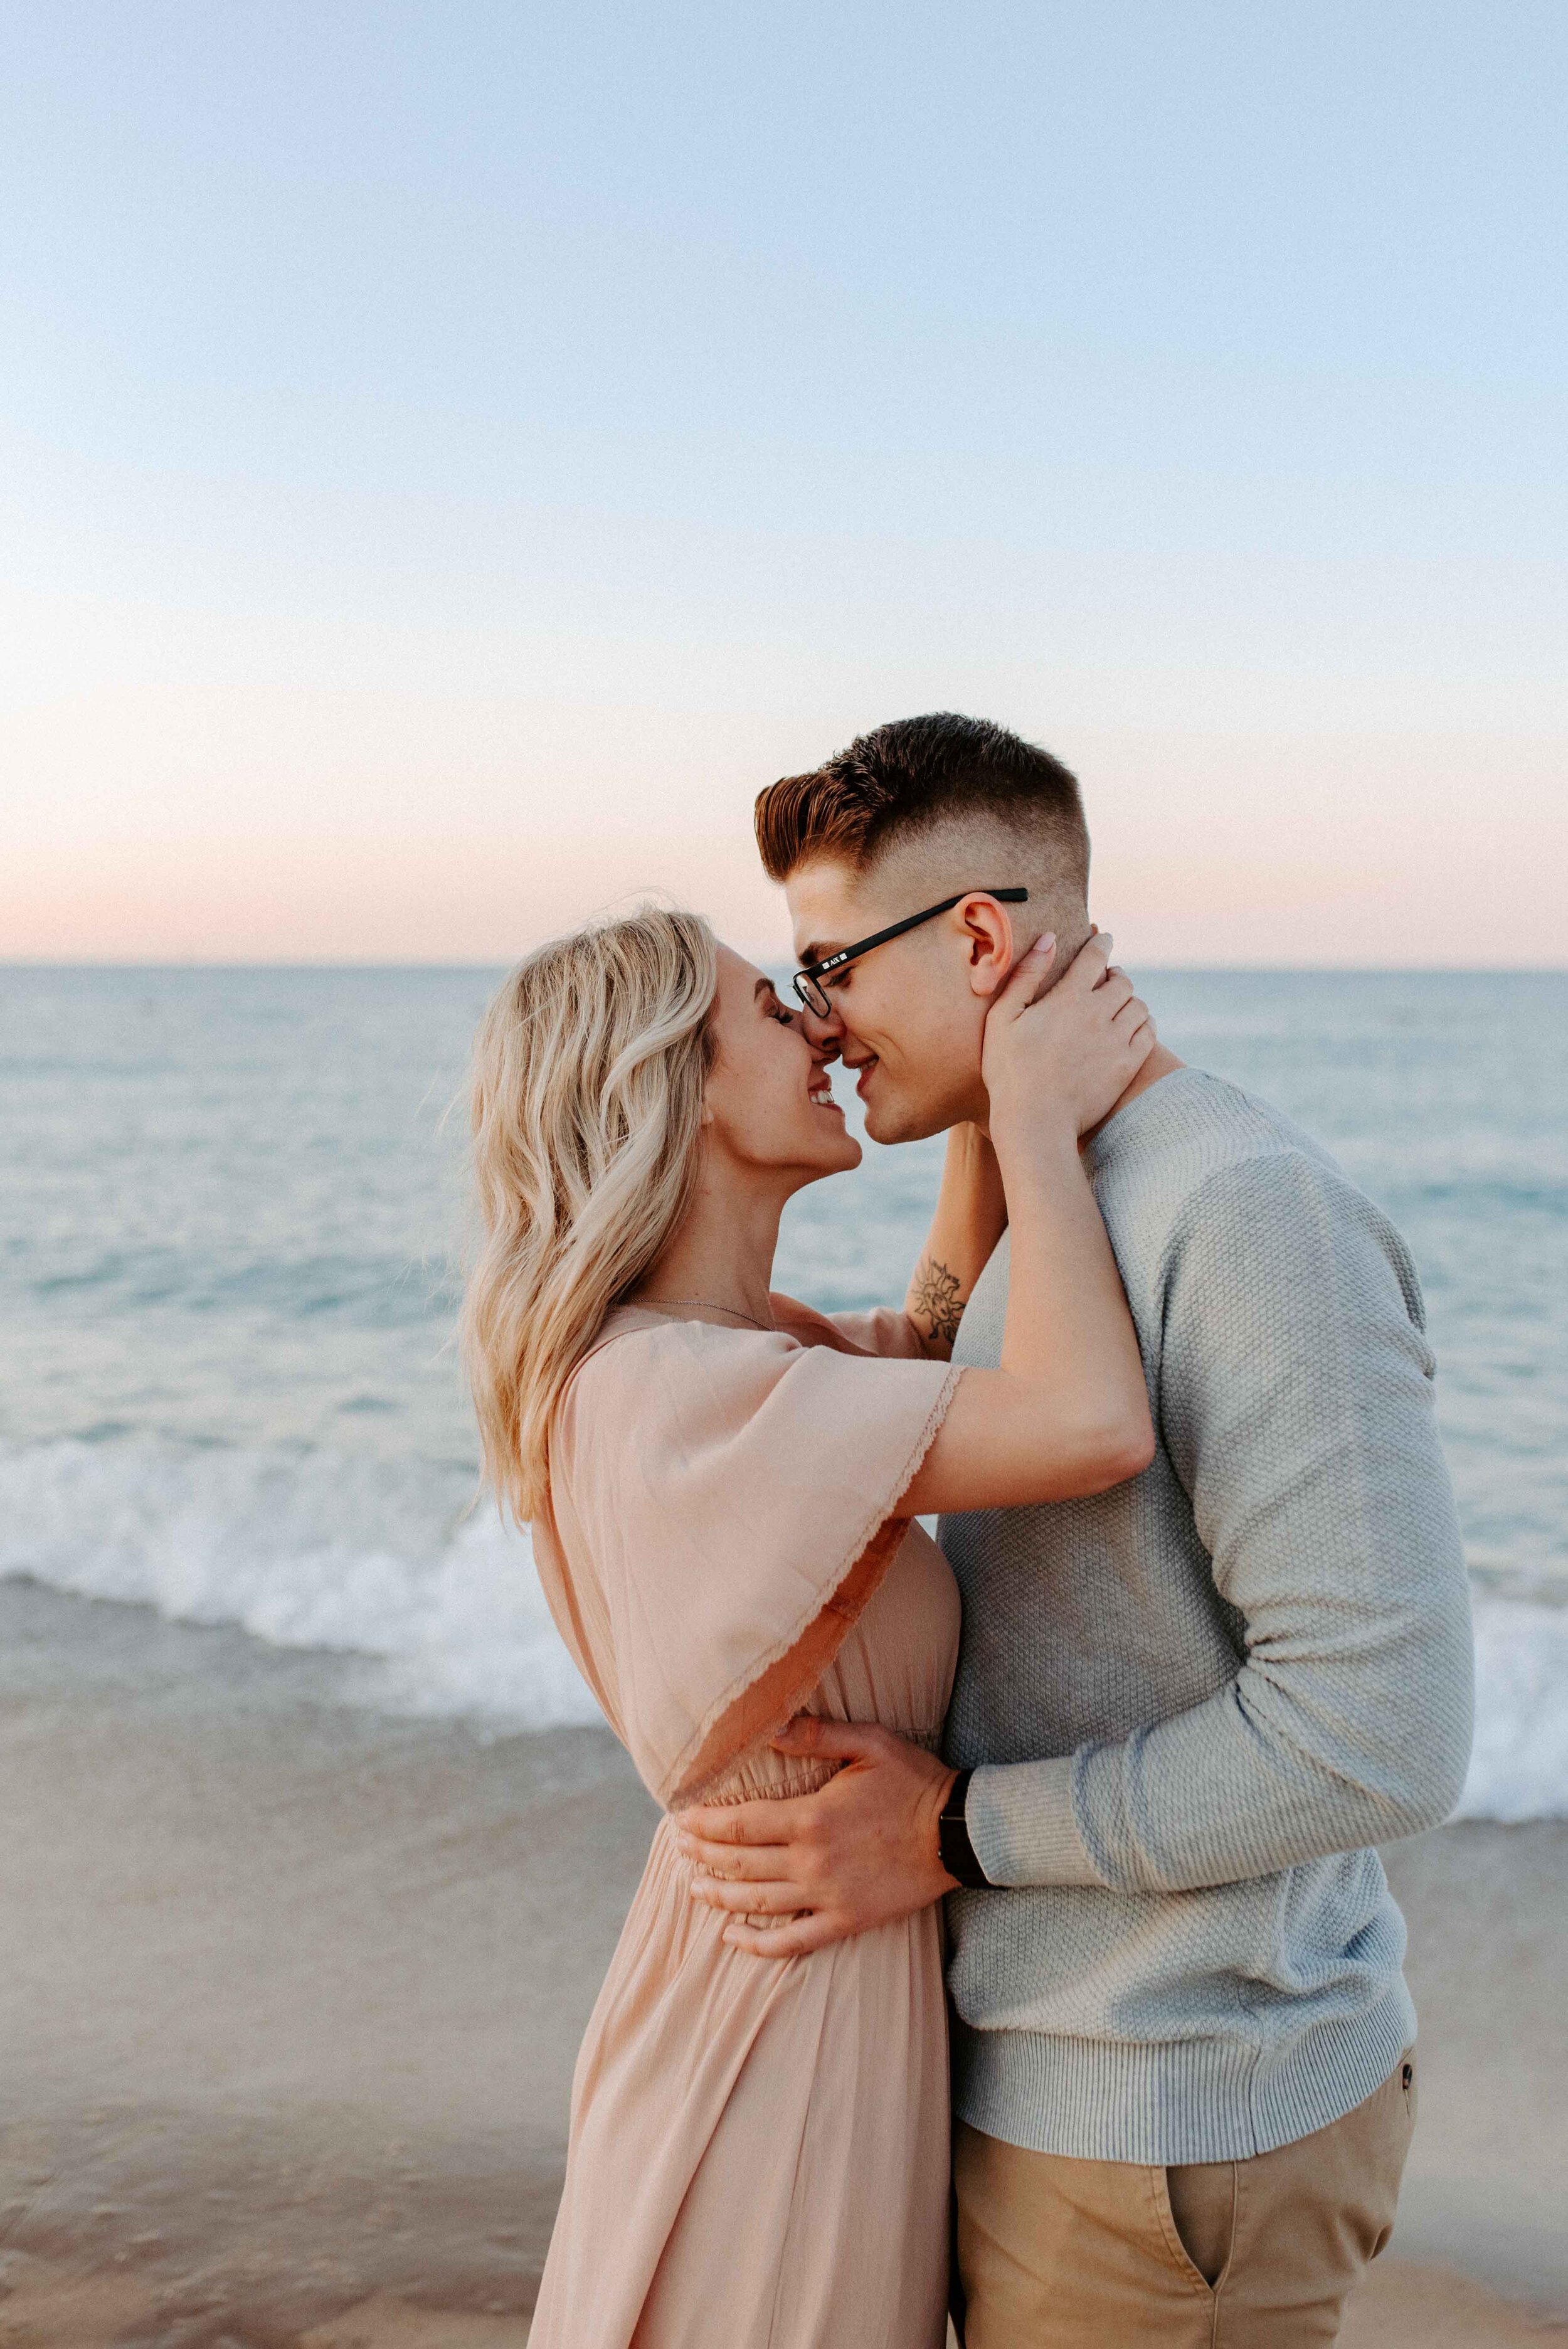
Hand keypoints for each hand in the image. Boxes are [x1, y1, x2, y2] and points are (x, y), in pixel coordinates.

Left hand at [675, 1717, 957, 1957]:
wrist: (958, 1833)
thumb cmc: (913, 1782)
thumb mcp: (870, 1743)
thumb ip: (817, 1734)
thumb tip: (768, 1727)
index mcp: (811, 1818)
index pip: (740, 1824)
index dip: (704, 1824)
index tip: (680, 1819)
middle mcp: (812, 1862)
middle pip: (739, 1863)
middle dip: (702, 1855)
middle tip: (677, 1847)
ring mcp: (827, 1896)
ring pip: (757, 1903)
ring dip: (718, 1896)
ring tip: (692, 1885)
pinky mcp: (846, 1920)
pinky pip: (794, 1941)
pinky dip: (758, 1945)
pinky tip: (733, 1938)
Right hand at [983, 931, 1153, 1149]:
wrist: (1035, 1121)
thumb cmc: (1009, 1071)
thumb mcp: (1003, 1018)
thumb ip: (1027, 975)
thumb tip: (1049, 938)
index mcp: (1067, 998)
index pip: (1095, 956)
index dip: (1102, 942)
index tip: (1104, 938)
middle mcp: (1097, 1014)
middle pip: (1123, 981)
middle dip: (1115, 975)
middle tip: (1107, 980)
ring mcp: (1116, 1040)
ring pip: (1138, 1006)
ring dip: (1129, 1001)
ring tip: (1117, 1006)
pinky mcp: (1128, 1065)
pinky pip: (1149, 1032)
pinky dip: (1144, 1024)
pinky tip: (1131, 1028)